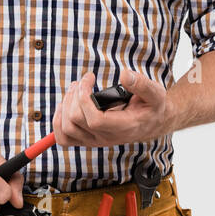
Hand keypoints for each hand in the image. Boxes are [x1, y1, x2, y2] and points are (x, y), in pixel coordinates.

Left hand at [51, 68, 177, 147]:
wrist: (152, 122)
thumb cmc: (152, 107)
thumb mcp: (155, 93)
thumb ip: (142, 84)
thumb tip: (124, 75)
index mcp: (123, 127)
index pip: (94, 120)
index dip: (85, 98)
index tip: (89, 79)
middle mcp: (107, 137)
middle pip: (76, 122)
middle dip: (74, 96)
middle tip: (84, 81)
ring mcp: (95, 141)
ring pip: (66, 129)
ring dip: (65, 105)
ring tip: (76, 89)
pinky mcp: (87, 140)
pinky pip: (64, 138)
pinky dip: (59, 121)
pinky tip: (67, 105)